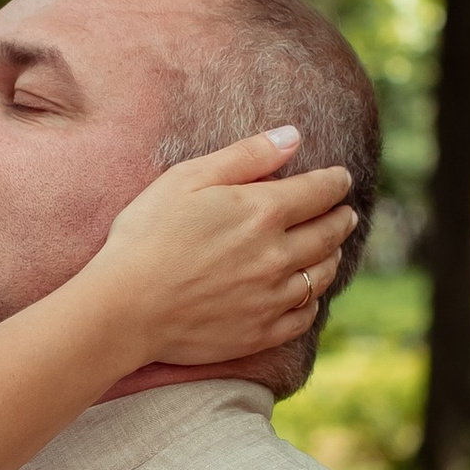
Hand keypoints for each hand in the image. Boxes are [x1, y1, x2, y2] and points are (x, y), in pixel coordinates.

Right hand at [93, 135, 356, 367]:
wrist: (125, 308)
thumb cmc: (146, 236)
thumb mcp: (187, 179)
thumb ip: (245, 156)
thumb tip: (294, 136)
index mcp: (262, 212)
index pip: (321, 191)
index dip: (336, 182)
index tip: (341, 178)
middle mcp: (278, 255)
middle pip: (330, 232)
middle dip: (342, 218)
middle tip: (345, 213)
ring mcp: (273, 297)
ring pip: (323, 274)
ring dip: (332, 256)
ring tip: (331, 248)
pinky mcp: (262, 332)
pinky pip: (305, 315)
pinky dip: (313, 299)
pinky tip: (307, 292)